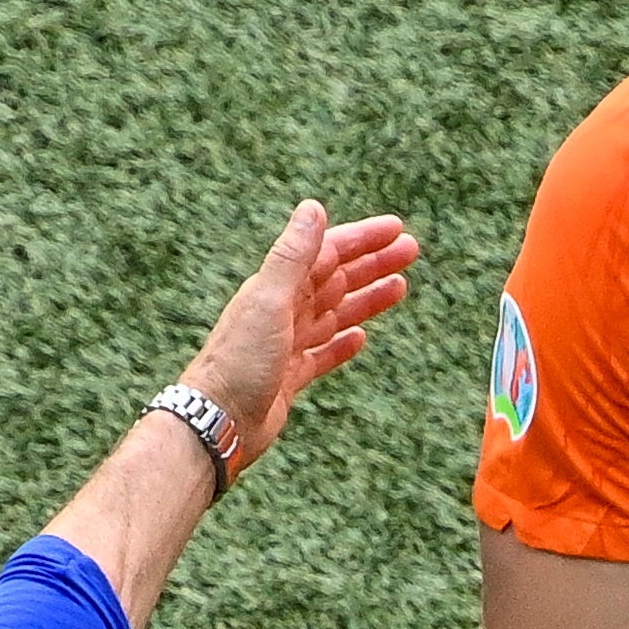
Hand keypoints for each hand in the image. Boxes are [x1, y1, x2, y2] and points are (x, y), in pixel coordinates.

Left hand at [183, 202, 422, 471]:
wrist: (217, 421)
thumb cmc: (238, 361)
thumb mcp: (269, 302)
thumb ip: (292, 256)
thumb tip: (313, 207)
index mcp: (277, 288)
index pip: (328, 253)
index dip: (362, 239)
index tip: (397, 229)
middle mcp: (282, 311)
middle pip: (336, 279)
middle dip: (373, 264)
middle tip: (411, 251)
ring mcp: (286, 345)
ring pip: (335, 314)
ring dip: (367, 298)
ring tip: (400, 287)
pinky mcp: (289, 377)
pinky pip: (323, 353)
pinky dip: (343, 343)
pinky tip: (361, 338)